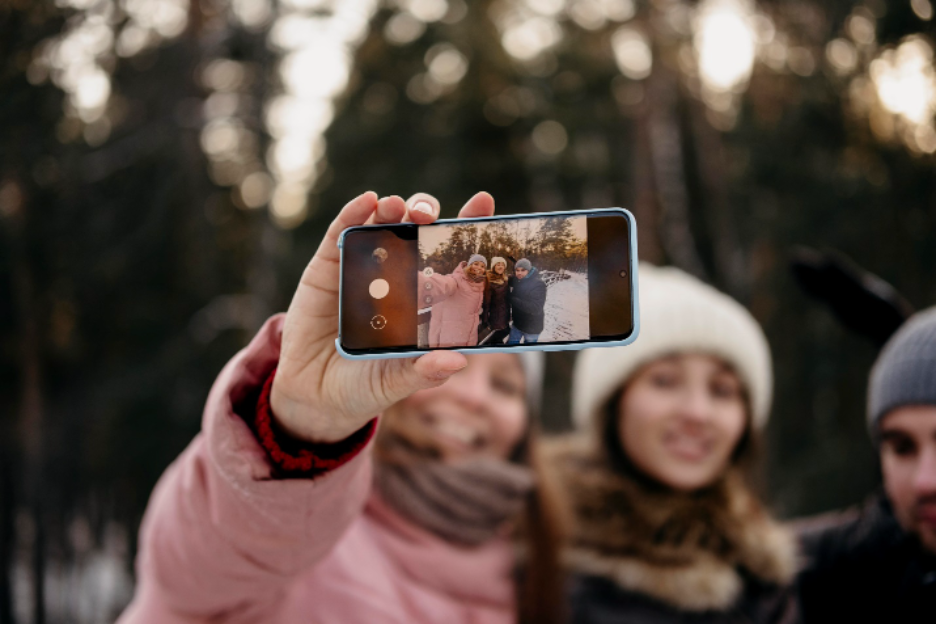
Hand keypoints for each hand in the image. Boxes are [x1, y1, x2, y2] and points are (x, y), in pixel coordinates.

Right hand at [270, 191, 495, 442]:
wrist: (313, 396)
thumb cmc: (364, 386)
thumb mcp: (394, 382)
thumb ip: (423, 372)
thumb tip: (458, 361)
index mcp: (425, 300)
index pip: (451, 258)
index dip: (467, 230)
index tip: (483, 203)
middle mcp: (398, 277)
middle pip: (418, 233)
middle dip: (427, 215)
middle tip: (430, 217)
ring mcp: (363, 268)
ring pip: (384, 226)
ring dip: (393, 210)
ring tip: (397, 207)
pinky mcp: (328, 267)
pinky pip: (341, 234)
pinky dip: (354, 214)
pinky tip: (366, 202)